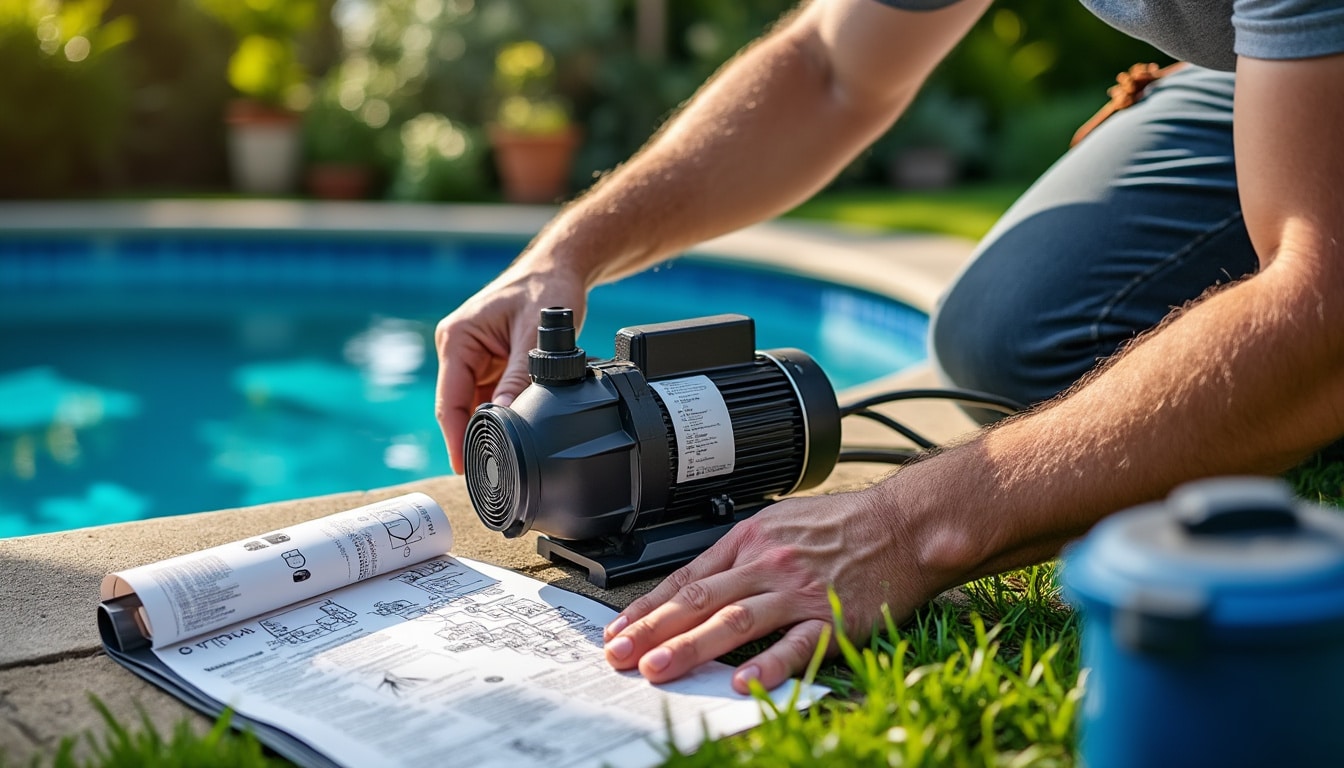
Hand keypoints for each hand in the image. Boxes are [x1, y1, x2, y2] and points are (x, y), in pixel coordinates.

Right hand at [434, 262, 586, 471]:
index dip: (455, 437)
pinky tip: (519, 422)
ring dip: (493, 421)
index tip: (463, 467)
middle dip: (475, 433)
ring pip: (476, 405)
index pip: (449, 400)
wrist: (559, 270)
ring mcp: (473, 357)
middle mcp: (458, 349)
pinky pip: (492, 396)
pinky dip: (505, 410)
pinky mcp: (490, 364)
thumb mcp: (534, 335)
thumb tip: (505, 416)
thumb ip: (519, 376)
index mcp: (457, 338)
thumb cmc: (545, 288)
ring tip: (514, 441)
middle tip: (494, 466)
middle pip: (459, 407)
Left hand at [601, 486, 937, 693]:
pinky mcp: (831, 618)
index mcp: (750, 540)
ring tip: (658, 669)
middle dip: (652, 630)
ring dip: (691, 646)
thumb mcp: (781, 521)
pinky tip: (742, 684)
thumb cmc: (846, 525)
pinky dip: (767, 666)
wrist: (905, 524)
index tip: (619, 630)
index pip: (686, 577)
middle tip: (619, 655)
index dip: (649, 608)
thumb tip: (698, 584)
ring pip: (734, 620)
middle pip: (699, 599)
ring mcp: (798, 592)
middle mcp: (767, 564)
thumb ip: (741, 553)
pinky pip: (795, 645)